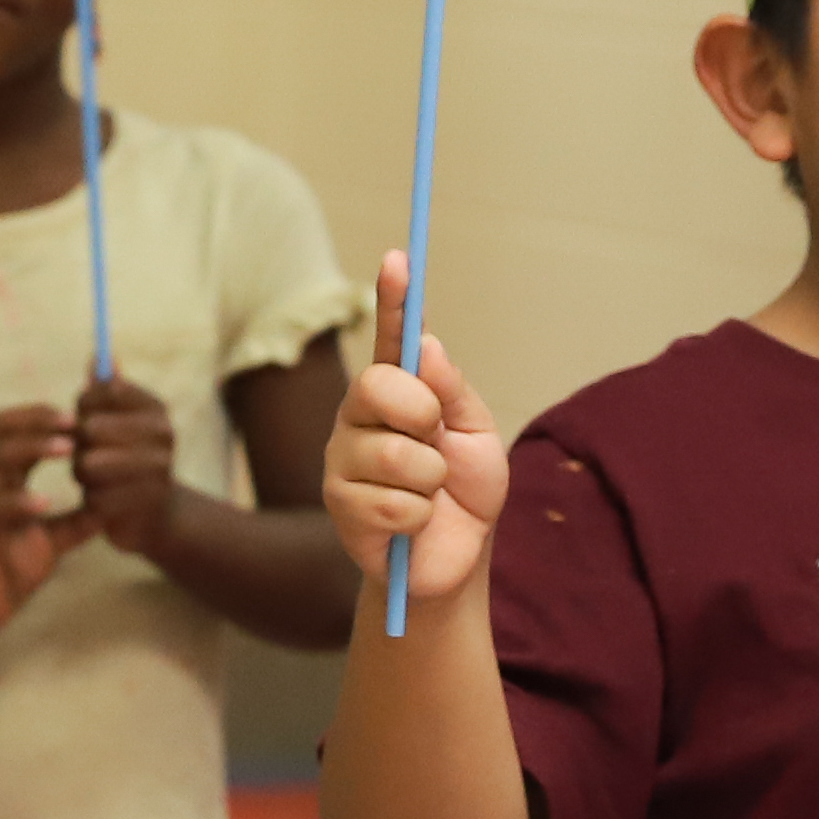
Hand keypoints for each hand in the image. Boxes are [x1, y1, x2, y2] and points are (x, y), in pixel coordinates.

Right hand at [0, 402, 93, 645]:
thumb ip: (78, 520)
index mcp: (4, 481)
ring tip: (66, 449)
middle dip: (37, 420)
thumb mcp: (53, 539)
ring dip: (31, 448)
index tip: (79, 417)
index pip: (15, 429)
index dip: (43, 416)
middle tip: (73, 422)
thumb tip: (113, 504)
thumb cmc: (10, 569)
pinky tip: (44, 502)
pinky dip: (19, 502)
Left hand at [69, 373, 179, 563]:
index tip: (89, 417)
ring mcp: (158, 470)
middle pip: (91, 427)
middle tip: (87, 451)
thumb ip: (107, 389)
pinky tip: (102, 500)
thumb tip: (100, 354)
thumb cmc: (126, 457)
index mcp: (156, 408)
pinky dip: (90, 500)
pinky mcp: (143, 504)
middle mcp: (163, 434)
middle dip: (80, 442)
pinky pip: (93, 496)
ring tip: (92, 475)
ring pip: (88, 463)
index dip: (85, 405)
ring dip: (82, 472)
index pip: (104, 390)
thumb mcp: (121, 420)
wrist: (156, 515)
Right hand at [324, 252, 507, 603]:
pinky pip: (394, 502)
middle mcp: (359, 416)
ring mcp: (344, 459)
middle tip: (437, 441)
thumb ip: (453, 392)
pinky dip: (420, 516)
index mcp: (397, 391)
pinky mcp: (340, 506)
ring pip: (395, 453)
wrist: (456, 559)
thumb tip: (428, 345)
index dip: (393, 298)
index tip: (399, 258)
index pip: (391, 337)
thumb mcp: (477, 435)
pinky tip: (412, 524)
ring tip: (429, 494)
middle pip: (379, 386)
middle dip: (424, 415)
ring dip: (431, 480)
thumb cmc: (466, 492)